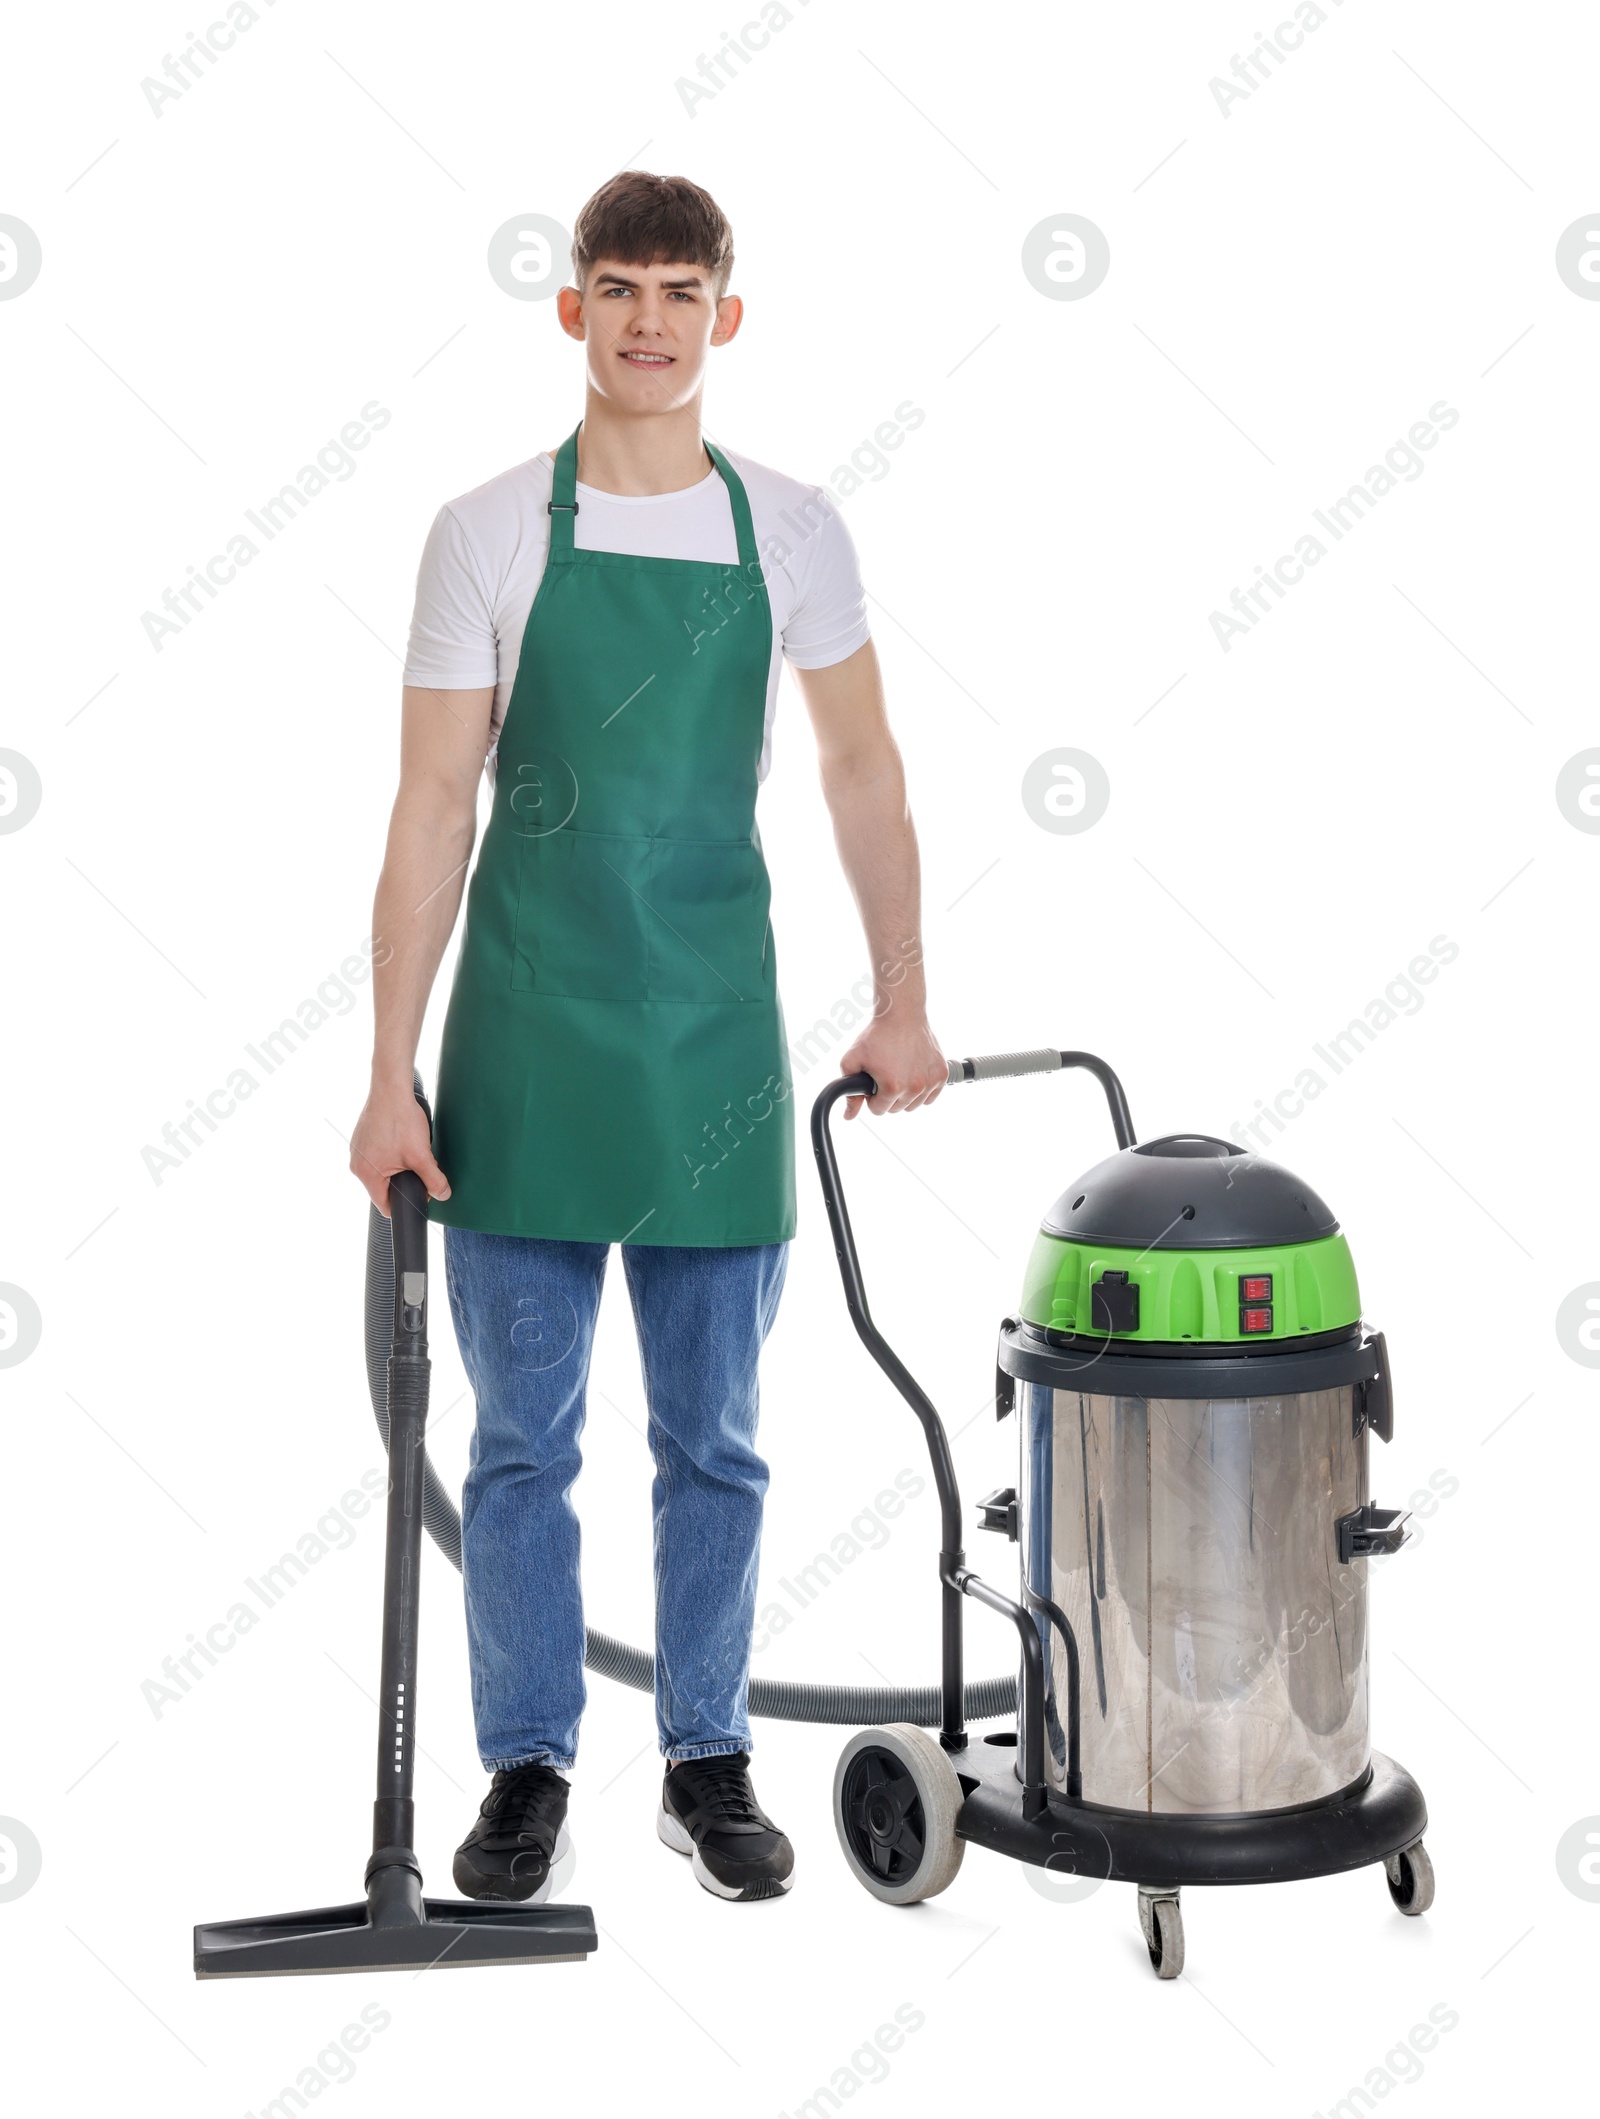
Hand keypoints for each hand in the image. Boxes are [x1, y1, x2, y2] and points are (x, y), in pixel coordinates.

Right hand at [349, 1080, 450, 1213]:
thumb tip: (443, 1195)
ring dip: (398, 1167)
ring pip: (381, 1171)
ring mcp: (357, 1150)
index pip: (384, 1205)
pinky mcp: (362, 1139)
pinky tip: (401, 1141)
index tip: (419, 1198)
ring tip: (410, 1152)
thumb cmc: (400, 1120)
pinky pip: (378, 1156)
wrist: (391, 1088)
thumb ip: (433, 1180)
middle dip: (403, 1182)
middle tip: (419, 1168)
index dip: (404, 1205)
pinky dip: (391, 1154)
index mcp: (366, 1174)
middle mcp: (357, 1164)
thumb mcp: (421, 1155)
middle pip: (384, 1188)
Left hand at [838, 1015, 946, 1119]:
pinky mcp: (941, 1074)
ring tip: (899, 1072)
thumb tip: (849, 1116)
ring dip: (905, 1094)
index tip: (874, 1081)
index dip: (872, 1096)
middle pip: (896, 1109)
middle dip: (888, 1095)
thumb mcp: (852, 1061)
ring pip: (914, 1105)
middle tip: (886, 1073)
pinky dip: (922, 1090)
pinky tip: (913, 1073)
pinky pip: (930, 1097)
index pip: (878, 1110)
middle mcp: (914, 1088)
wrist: (902, 1015)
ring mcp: (930, 1082)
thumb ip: (849, 1093)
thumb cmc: (877, 1036)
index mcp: (892, 1087)